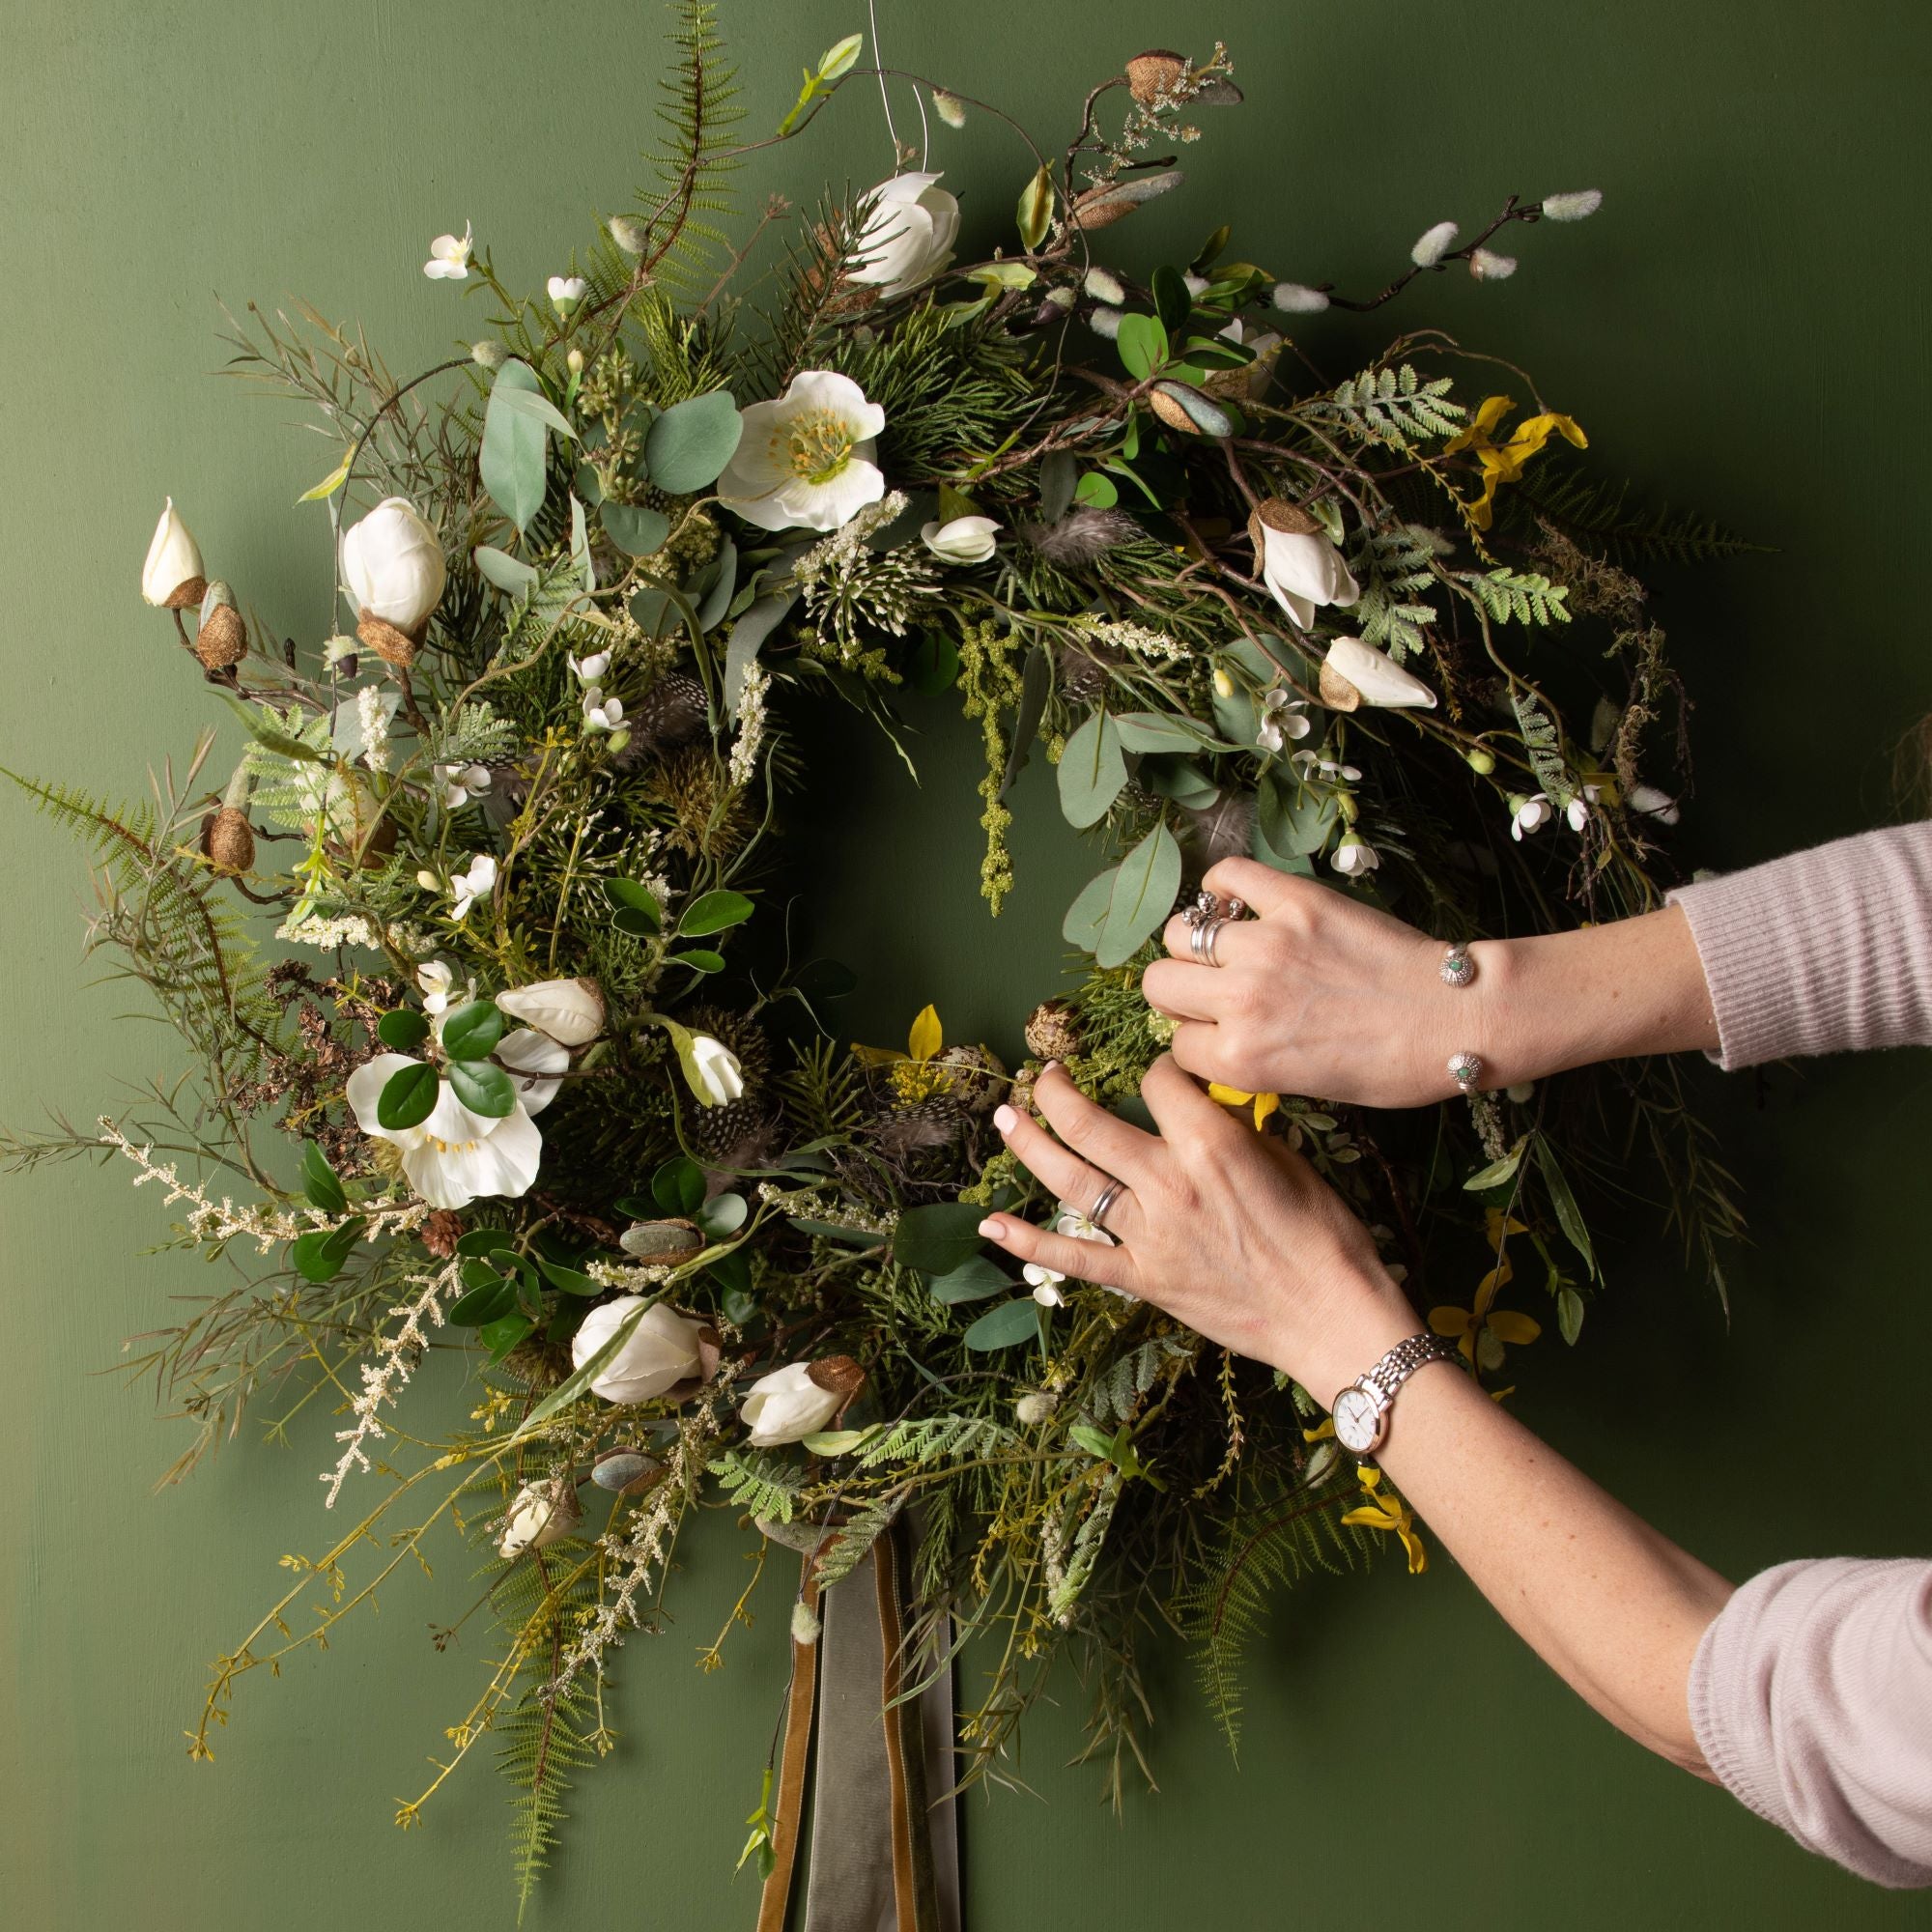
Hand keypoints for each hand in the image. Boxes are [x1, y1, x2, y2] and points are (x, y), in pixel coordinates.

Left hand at [977, 1058, 1418, 1400]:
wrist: (1331, 1317)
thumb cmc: (1326, 1237)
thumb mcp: (1289, 1160)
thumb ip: (1236, 1130)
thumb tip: (1206, 1109)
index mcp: (1210, 1146)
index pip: (1158, 1084)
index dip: (1157, 1071)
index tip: (1159, 1075)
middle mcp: (1169, 1185)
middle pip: (1092, 1125)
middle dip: (1059, 1092)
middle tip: (1042, 1074)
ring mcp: (1150, 1235)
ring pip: (1072, 1181)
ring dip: (1030, 1145)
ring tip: (1005, 1117)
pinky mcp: (1144, 1281)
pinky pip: (1074, 1259)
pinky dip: (1029, 1244)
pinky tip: (991, 1225)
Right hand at [1141, 857, 1717, 1106]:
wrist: (1451, 1019)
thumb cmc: (1390, 1066)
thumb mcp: (1306, 1089)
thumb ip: (1248, 1060)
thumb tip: (1212, 1032)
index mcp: (1240, 1060)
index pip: (1176, 1042)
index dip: (1197, 1036)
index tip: (1220, 1031)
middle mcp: (1240, 1001)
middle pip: (1158, 983)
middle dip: (1181, 990)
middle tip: (1216, 989)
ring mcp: (1265, 945)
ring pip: (1182, 932)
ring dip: (1199, 941)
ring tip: (1231, 945)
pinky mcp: (1295, 901)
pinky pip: (1229, 875)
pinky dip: (1224, 884)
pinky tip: (1239, 899)